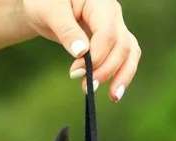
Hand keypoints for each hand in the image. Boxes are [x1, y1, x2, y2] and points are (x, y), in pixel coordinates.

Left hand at [22, 0, 140, 101]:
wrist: (46, 7)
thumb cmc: (45, 3)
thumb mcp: (50, 12)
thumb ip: (66, 30)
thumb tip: (81, 53)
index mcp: (100, 2)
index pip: (108, 34)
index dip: (97, 56)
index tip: (76, 72)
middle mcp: (113, 14)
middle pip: (122, 46)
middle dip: (107, 70)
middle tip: (87, 86)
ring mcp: (117, 27)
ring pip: (130, 53)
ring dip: (123, 76)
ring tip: (113, 97)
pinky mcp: (114, 40)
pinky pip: (126, 57)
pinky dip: (122, 74)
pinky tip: (114, 91)